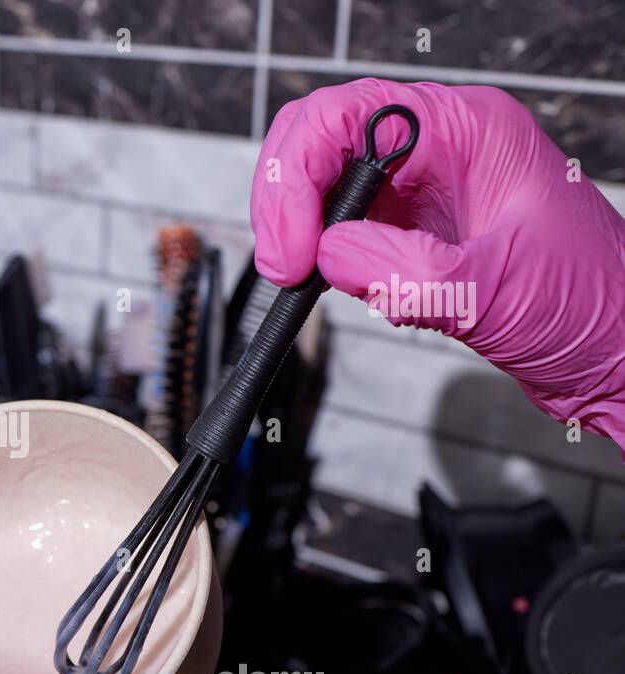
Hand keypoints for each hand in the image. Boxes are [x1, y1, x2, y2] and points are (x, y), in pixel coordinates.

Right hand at [252, 78, 624, 449]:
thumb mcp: (492, 290)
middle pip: (321, 137)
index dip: (299, 176)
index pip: (346, 116)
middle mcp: (438, 150)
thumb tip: (328, 254)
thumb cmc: (588, 306)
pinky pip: (341, 227)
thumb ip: (406, 271)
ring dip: (299, 227)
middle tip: (284, 265)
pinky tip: (333, 283)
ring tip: (301, 276)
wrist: (614, 354)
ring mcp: (422, 189)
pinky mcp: (410, 231)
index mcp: (466, 131)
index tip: (294, 247)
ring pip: (323, 181)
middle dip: (286, 198)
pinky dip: (321, 256)